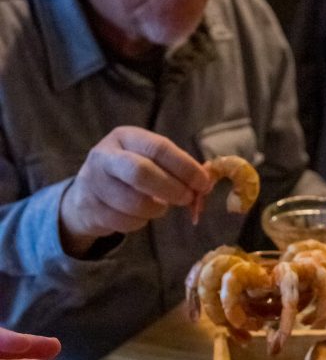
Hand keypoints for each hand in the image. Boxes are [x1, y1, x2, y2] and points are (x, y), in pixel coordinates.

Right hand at [59, 126, 212, 256]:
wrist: (86, 194)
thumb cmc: (128, 174)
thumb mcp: (149, 160)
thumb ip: (176, 168)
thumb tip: (206, 183)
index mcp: (125, 137)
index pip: (158, 147)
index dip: (185, 167)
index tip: (204, 183)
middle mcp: (105, 155)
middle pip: (141, 172)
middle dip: (171, 188)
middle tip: (188, 198)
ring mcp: (93, 182)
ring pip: (134, 202)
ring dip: (157, 209)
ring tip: (160, 206)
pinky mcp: (89, 208)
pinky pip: (125, 221)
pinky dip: (140, 222)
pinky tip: (140, 214)